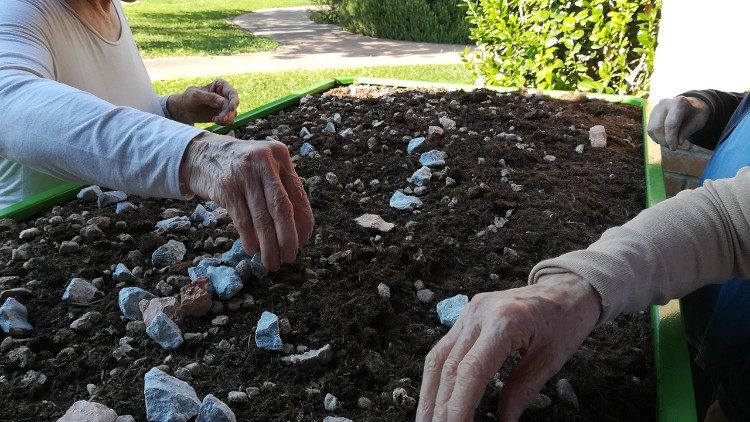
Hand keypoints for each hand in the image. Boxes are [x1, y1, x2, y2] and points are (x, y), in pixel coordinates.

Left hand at [167, 79, 239, 125]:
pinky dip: (224, 122)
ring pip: (233, 113)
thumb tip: (224, 102)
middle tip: (221, 118)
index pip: (231, 92)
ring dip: (227, 118)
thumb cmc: (188, 98)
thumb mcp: (196, 95)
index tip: (231, 108)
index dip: (234, 100)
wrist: (183, 110)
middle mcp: (224, 95)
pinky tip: (215, 120)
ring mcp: (224, 105)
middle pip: (233, 104)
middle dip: (229, 112)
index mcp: (220, 85)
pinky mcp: (223, 115)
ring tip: (216, 120)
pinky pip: (229, 120)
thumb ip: (210, 97)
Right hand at [180, 133, 313, 270]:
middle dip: (287, 237)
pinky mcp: (226, 187)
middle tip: (290, 257)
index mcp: (280, 155)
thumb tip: (297, 231)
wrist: (201, 153)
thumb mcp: (265, 167)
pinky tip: (253, 249)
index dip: (303, 222)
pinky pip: (242, 219)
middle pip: (281, 207)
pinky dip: (249, 238)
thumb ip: (281, 189)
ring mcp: (244, 174)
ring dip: (268, 245)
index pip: (298, 194)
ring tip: (271, 261)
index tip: (303, 242)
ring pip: (261, 217)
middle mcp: (264, 162)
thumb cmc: (241, 167)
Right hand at [416, 273, 600, 421]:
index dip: (458, 405)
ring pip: (437, 358)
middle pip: (449, 367)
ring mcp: (468, 312)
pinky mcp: (466, 316)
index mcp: (504, 322)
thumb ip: (522, 391)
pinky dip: (436, 377)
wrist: (565, 287)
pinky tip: (434, 397)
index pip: (471, 371)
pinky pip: (443, 349)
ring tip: (426, 421)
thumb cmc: (565, 322)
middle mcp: (479, 314)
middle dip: (440, 406)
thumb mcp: (551, 360)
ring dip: (429, 393)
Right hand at [648, 96, 709, 150]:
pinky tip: (665, 139)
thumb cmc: (695, 114)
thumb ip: (688, 131)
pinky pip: (650, 130)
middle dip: (664, 141)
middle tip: (672, 147)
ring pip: (652, 129)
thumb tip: (678, 142)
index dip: (671, 138)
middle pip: (658, 127)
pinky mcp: (652, 114)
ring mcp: (656, 108)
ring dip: (659, 140)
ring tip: (669, 144)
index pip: (670, 124)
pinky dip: (656, 138)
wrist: (690, 105)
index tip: (674, 148)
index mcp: (679, 103)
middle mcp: (665, 104)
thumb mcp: (698, 122)